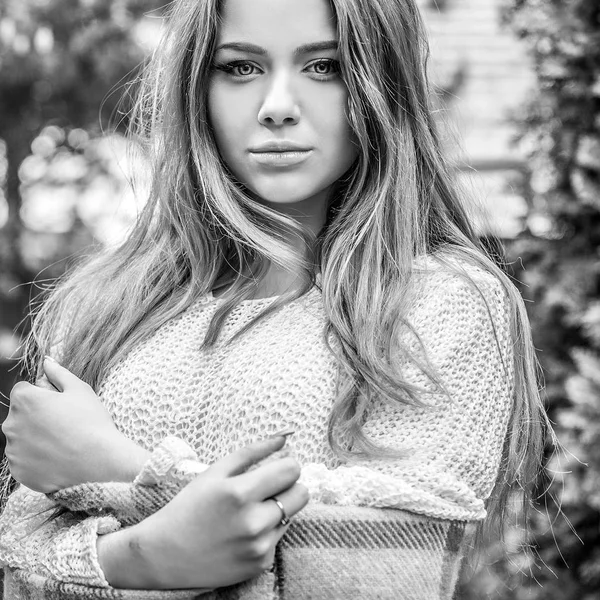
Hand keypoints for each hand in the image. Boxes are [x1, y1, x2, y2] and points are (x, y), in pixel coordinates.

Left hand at [2, 357, 149, 492]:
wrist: (98, 462)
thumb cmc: (91, 422)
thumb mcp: (80, 390)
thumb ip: (58, 373)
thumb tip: (46, 361)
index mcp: (24, 399)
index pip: (24, 390)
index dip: (43, 395)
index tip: (61, 405)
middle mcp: (10, 424)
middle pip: (21, 415)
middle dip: (37, 416)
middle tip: (65, 424)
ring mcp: (13, 450)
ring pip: (22, 438)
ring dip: (36, 438)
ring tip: (64, 443)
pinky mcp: (18, 471)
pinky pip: (24, 461)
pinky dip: (37, 459)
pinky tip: (58, 458)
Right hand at [97, 436, 308, 589]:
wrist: (164, 554)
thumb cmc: (189, 506)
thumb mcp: (215, 472)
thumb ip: (252, 452)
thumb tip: (283, 439)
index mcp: (240, 493)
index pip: (291, 471)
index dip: (287, 464)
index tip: (277, 466)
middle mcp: (253, 522)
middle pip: (301, 494)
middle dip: (289, 486)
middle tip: (268, 487)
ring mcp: (258, 547)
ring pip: (291, 516)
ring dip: (278, 509)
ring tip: (251, 510)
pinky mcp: (260, 564)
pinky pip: (278, 538)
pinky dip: (267, 531)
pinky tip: (243, 532)